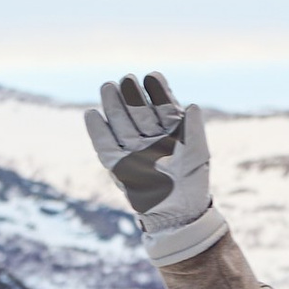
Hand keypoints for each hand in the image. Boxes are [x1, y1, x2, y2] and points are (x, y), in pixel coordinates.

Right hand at [84, 70, 226, 265]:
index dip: (156, 91)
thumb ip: (193, 129)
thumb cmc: (191, 181)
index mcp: (170, 130)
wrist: (178, 212)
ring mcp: (133, 149)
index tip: (151, 76)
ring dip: (113, 105)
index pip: (161, 105)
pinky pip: (105, 145)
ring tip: (108, 87)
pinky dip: (97, 131)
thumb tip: (192, 105)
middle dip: (131, 94)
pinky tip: (92, 114)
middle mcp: (150, 137)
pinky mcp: (118, 164)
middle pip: (137, 110)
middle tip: (125, 79)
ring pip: (120, 123)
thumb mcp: (197, 153)